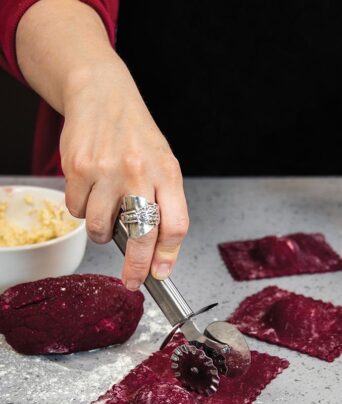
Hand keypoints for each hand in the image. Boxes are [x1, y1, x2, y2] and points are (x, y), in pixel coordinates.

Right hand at [60, 61, 188, 289]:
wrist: (103, 94)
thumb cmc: (136, 135)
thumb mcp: (162, 163)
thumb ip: (163, 202)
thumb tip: (157, 250)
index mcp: (167, 172)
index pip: (175, 225)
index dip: (168, 255)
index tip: (161, 272)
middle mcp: (140, 172)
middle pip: (142, 236)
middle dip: (136, 267)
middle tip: (132, 281)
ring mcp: (107, 171)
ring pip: (101, 228)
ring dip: (102, 232)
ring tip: (107, 210)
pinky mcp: (78, 169)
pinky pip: (77, 211)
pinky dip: (82, 209)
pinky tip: (90, 189)